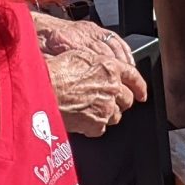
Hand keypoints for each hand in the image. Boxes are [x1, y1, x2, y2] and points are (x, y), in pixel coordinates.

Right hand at [35, 14, 144, 134]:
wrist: (42, 90)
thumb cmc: (55, 72)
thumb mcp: (79, 56)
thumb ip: (97, 63)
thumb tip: (101, 67)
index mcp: (110, 68)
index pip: (134, 77)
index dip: (140, 86)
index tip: (142, 93)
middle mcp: (112, 88)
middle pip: (127, 99)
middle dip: (120, 101)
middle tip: (107, 101)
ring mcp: (106, 108)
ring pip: (116, 115)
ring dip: (107, 113)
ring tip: (91, 109)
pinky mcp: (96, 124)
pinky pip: (101, 128)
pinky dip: (93, 125)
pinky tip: (82, 118)